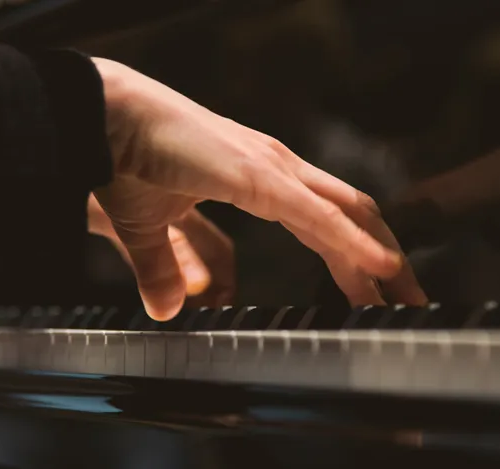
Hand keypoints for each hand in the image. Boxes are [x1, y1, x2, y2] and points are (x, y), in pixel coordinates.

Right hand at [92, 57, 426, 319]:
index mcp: (256, 177)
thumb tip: (168, 309)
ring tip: (405, 295)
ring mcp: (268, 168)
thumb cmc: (123, 162)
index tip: (373, 292)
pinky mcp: (255, 176)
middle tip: (407, 298)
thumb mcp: (149, 231)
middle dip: (381, 258)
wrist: (100, 119)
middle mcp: (273, 169)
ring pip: (346, 213)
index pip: (323, 220)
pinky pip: (316, 215)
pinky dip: (352, 242)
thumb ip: (163, 268)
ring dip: (379, 256)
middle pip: (349, 214)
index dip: (351, 256)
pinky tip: (380, 268)